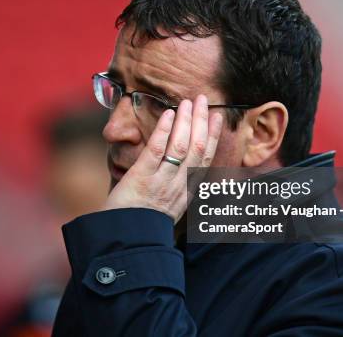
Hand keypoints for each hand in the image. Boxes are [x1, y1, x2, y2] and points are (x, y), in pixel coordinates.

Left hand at [105, 94, 223, 222]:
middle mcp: (178, 187)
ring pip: (181, 148)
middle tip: (205, 99)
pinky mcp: (141, 179)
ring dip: (187, 122)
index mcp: (185, 193)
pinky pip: (156, 152)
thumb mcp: (167, 208)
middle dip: (203, 122)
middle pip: (197, 149)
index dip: (212, 137)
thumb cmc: (142, 224)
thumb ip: (174, 188)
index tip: (217, 118)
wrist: (125, 244)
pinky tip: (168, 115)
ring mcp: (161, 183)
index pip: (204, 160)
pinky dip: (164, 132)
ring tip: (189, 102)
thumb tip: (177, 168)